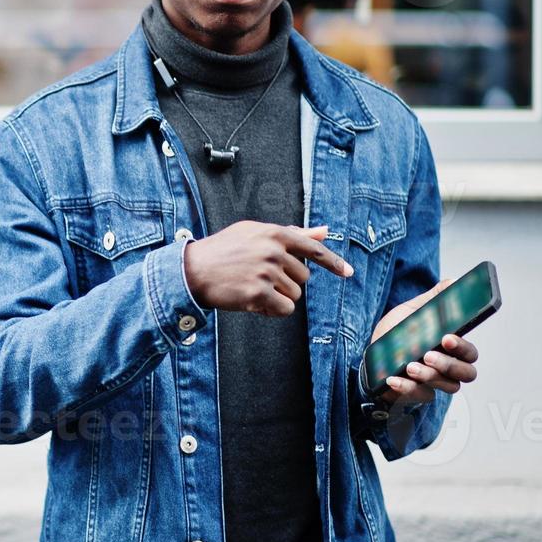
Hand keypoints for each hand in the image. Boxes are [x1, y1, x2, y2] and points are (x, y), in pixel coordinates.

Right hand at [183, 221, 352, 316]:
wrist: (193, 270)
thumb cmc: (224, 250)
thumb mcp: (255, 233)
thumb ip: (292, 233)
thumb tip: (324, 231)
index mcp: (275, 233)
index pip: (313, 248)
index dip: (334, 262)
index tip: (349, 273)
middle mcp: (274, 251)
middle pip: (303, 278)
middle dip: (287, 283)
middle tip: (260, 278)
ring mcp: (267, 272)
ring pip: (294, 295)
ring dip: (277, 297)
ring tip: (252, 288)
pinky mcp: (258, 293)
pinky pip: (284, 309)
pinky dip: (272, 311)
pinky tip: (254, 303)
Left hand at [370, 279, 479, 404]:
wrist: (370, 356)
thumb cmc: (396, 334)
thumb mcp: (411, 312)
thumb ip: (432, 299)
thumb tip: (453, 282)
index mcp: (450, 347)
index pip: (470, 352)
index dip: (463, 347)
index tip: (448, 337)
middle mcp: (448, 367)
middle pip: (467, 373)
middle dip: (450, 364)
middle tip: (429, 354)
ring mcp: (435, 383)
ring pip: (449, 386)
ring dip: (429, 376)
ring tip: (409, 365)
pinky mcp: (418, 394)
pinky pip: (421, 396)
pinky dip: (407, 387)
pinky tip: (393, 378)